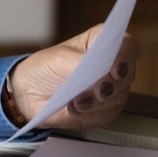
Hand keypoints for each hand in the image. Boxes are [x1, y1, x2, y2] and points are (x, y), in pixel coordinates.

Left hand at [8, 24, 138, 130]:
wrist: (30, 93)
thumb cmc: (45, 68)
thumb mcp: (59, 59)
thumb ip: (80, 62)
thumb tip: (99, 68)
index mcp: (102, 43)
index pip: (127, 46)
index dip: (125, 56)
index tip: (114, 68)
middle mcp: (112, 66)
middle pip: (127, 74)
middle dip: (112, 84)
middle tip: (99, 91)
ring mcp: (112, 89)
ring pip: (118, 96)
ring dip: (97, 101)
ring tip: (77, 102)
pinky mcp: (106, 109)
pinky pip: (107, 114)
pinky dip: (90, 113)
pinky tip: (74, 109)